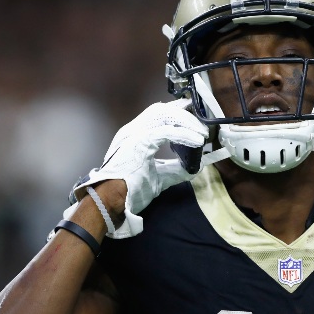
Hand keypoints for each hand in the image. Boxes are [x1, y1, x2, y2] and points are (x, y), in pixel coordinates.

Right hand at [72, 98, 207, 237]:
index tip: (192, 111)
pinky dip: (184, 135)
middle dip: (184, 115)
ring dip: (186, 122)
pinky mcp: (138, 143)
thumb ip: (175, 170)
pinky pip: (165, 133)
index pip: (156, 114)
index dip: (176, 110)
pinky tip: (197, 141)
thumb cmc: (130, 192)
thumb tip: (196, 166)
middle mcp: (131, 131)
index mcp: (133, 136)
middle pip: (160, 111)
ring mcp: (133, 135)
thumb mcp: (159, 178)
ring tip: (202, 133)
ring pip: (163, 116)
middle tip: (201, 124)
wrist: (111, 203)